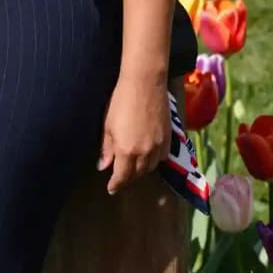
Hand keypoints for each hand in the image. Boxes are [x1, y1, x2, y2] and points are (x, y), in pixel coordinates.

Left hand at [96, 74, 170, 195]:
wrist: (145, 83)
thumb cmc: (120, 102)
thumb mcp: (107, 126)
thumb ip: (106, 149)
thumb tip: (103, 166)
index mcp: (126, 151)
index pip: (122, 177)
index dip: (116, 185)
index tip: (111, 189)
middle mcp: (144, 152)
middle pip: (137, 174)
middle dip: (128, 179)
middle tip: (121, 178)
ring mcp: (159, 146)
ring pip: (151, 167)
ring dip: (141, 170)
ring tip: (134, 168)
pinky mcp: (169, 137)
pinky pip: (162, 157)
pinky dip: (154, 160)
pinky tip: (148, 156)